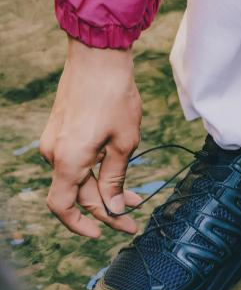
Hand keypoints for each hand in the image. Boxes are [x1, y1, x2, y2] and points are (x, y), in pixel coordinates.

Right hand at [40, 37, 141, 237]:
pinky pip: (77, 160)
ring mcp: (55, 141)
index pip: (63, 207)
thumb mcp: (124, 143)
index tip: (102, 233)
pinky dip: (97, 172)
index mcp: (68, 160)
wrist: (99, 56)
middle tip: (135, 216)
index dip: (80, 225)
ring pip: (80, 178)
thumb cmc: (115, 96)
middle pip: (78, 194)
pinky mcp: (61, 131)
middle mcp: (55, 153)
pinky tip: (119, 173)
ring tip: (137, 196)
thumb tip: (114, 208)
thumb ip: (115, 180)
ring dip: (105, 190)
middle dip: (107, 208)